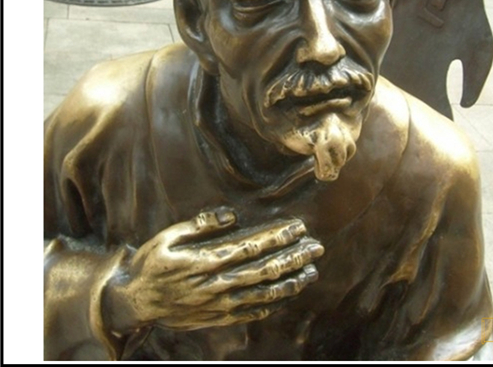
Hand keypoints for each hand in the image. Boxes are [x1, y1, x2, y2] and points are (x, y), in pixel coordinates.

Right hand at [106, 208, 323, 332]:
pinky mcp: (217, 318)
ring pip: (262, 295)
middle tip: (316, 248)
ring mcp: (219, 305)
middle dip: (293, 258)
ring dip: (289, 283)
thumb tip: (229, 216)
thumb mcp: (167, 238)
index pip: (250, 248)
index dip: (276, 238)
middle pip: (264, 271)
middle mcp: (217, 285)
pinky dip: (271, 304)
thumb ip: (199, 225)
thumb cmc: (151, 264)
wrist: (134, 303)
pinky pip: (250, 312)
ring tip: (310, 272)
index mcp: (205, 262)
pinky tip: (287, 295)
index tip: (297, 228)